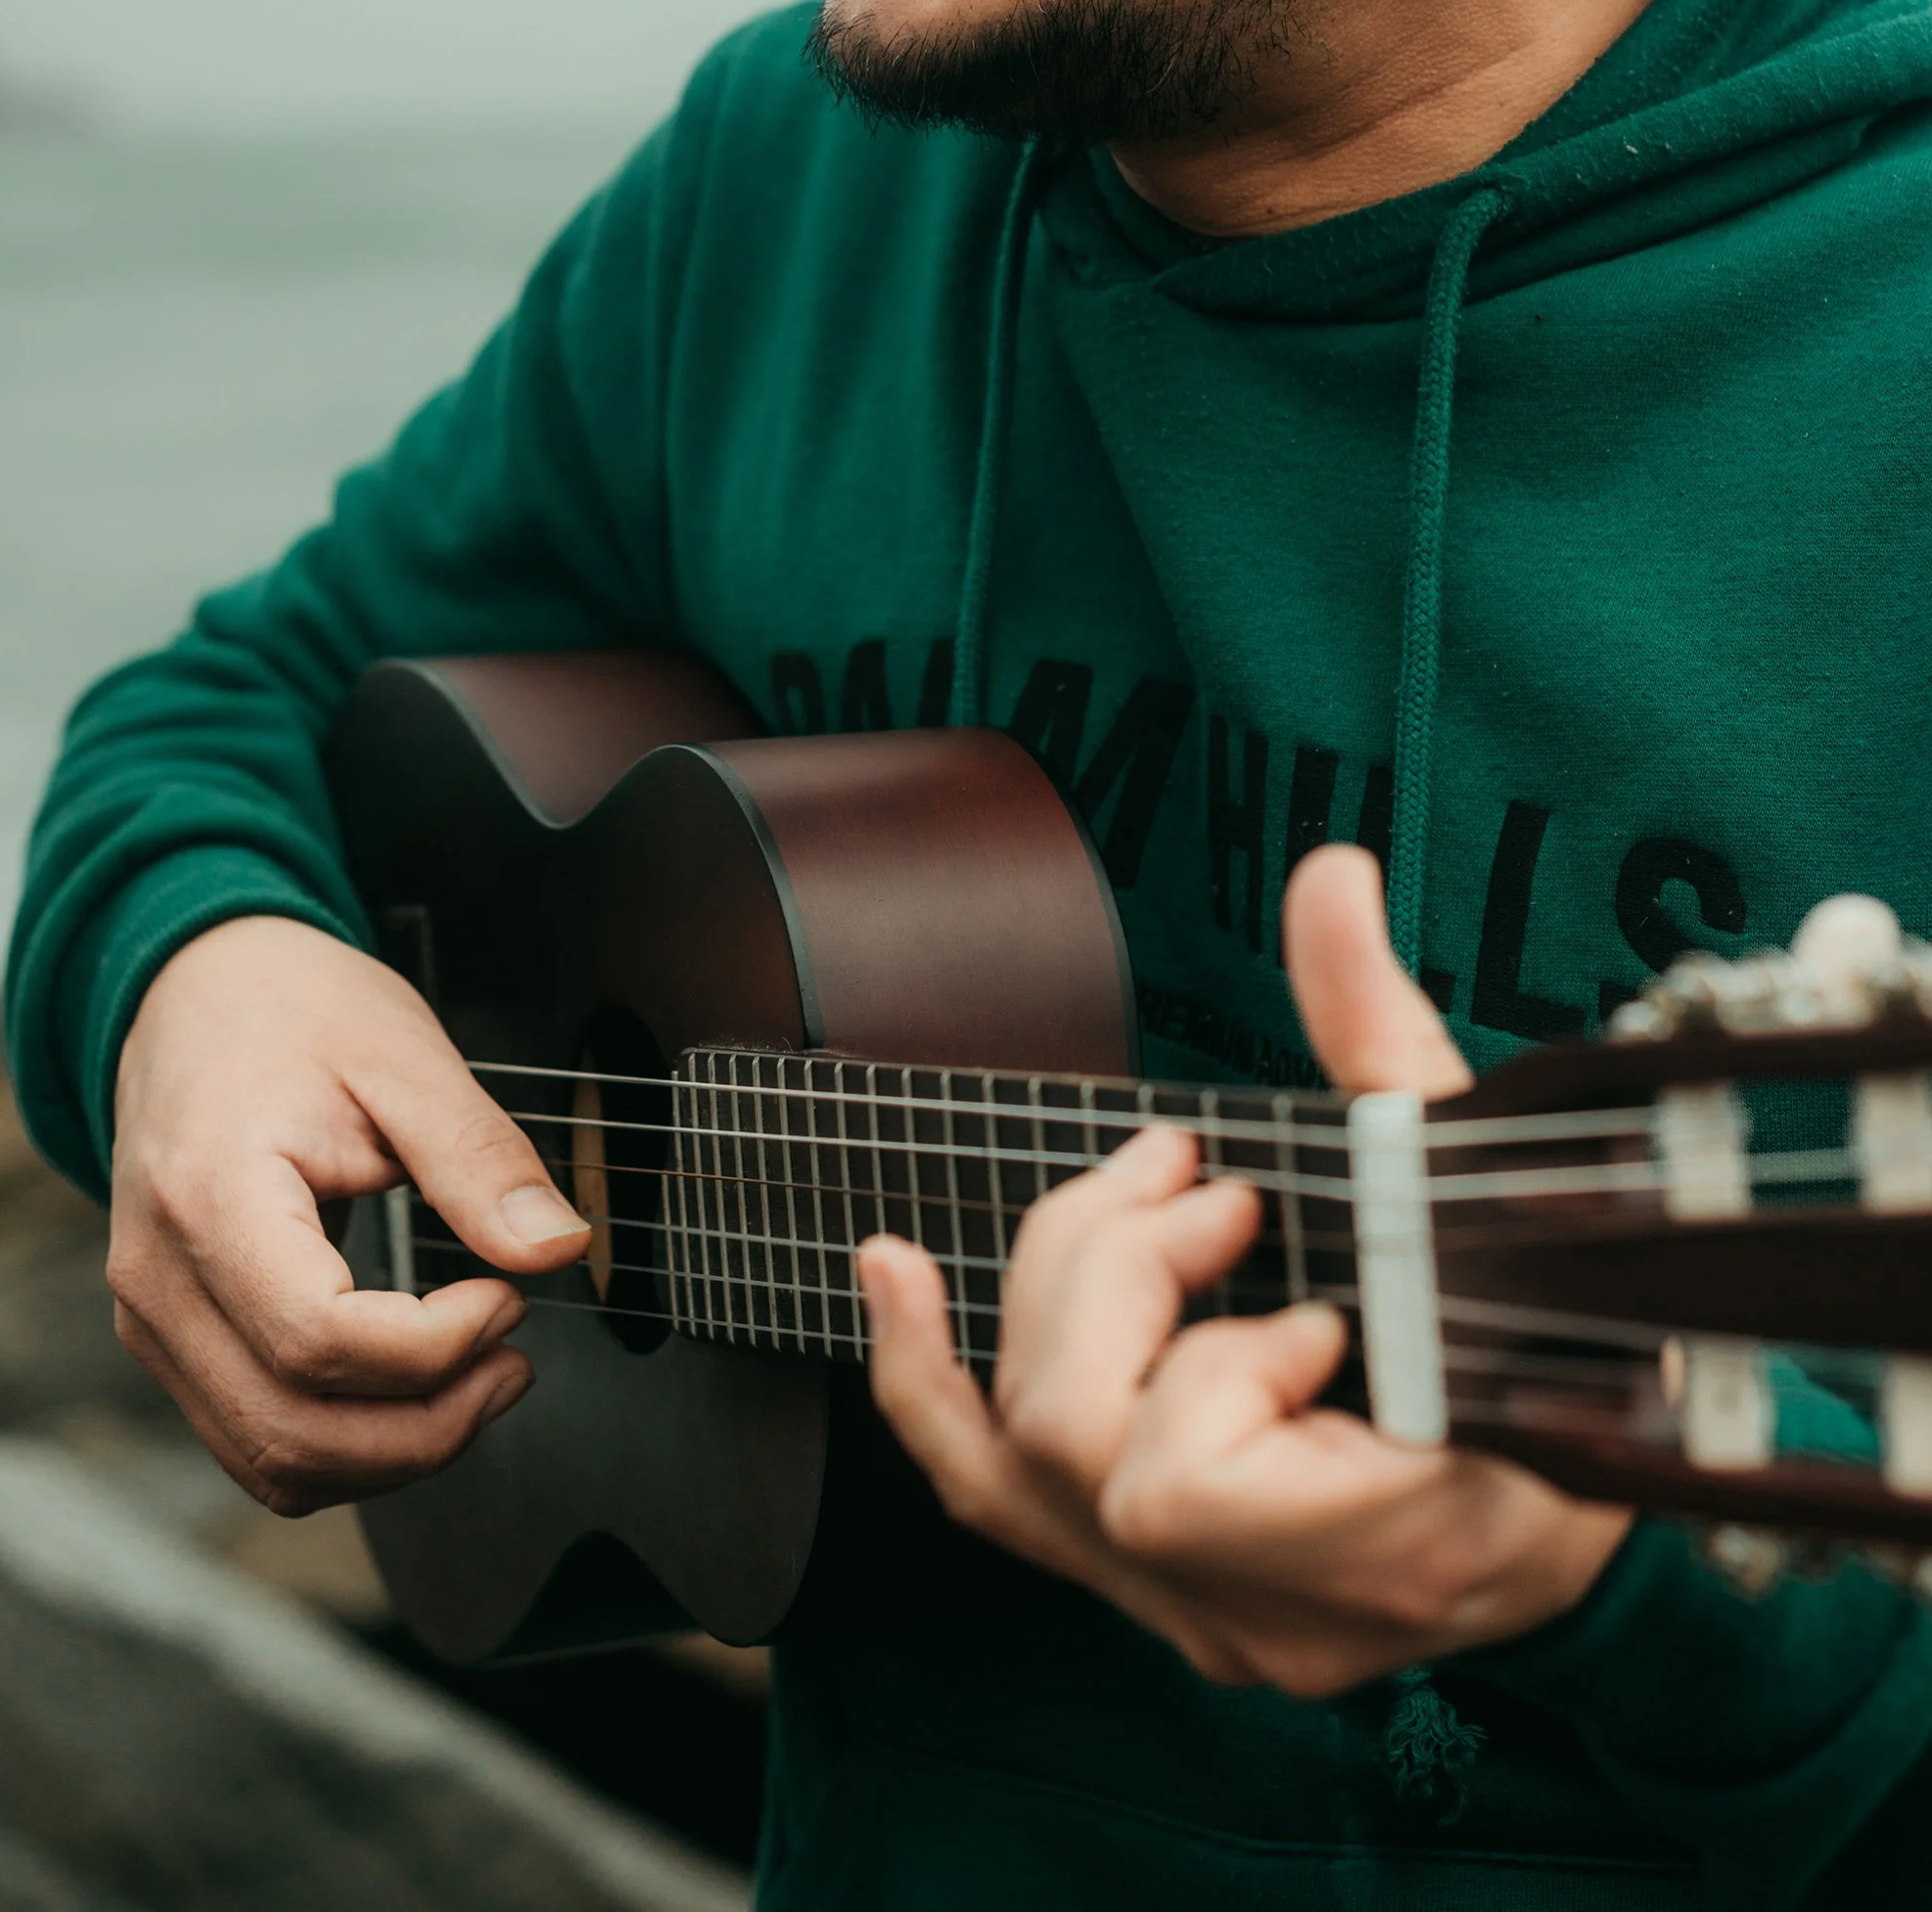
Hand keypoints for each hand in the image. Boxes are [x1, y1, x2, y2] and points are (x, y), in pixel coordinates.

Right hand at [109, 915, 588, 1513]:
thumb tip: (557, 1248)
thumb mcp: (403, 1056)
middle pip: (291, 1431)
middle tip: (515, 1361)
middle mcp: (160, 1279)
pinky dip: (346, 1443)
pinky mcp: (171, 1338)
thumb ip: (479, 1157)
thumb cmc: (291, 1010)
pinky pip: (255, 1438)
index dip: (433, 1348)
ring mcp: (153, 1320)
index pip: (317, 1338)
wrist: (193, 989)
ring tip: (479, 1380)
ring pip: (272, 1461)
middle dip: (428, 1427)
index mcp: (208, 1196)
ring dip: (393, 1452)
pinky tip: (415, 1388)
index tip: (507, 1298)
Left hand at [860, 844, 1629, 1692]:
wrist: (1605, 1457)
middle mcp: (1281, 1618)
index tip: (1316, 1299)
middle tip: (1211, 1192)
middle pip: (1074, 1451)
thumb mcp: (1486, 1177)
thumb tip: (1327, 877)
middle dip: (1118, 1280)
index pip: (1175, 1487)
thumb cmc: (1561, 1320)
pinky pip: (993, 1498)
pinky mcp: (1161, 1587)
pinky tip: (890, 1276)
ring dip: (1052, 1296)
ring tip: (1138, 1196)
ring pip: (1014, 1469)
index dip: (1210, 1365)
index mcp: (1392, 1552)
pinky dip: (926, 1379)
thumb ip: (1384, 1037)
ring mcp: (1211, 1617)